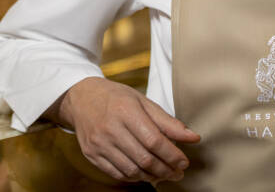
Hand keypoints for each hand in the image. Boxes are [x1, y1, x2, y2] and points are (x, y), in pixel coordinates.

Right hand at [45, 77, 200, 183]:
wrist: (81, 97)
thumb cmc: (116, 97)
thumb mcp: (142, 101)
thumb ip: (167, 121)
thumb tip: (193, 137)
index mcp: (125, 110)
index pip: (154, 140)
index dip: (172, 155)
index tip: (184, 161)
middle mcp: (110, 128)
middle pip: (144, 159)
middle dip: (166, 170)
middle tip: (178, 172)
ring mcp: (99, 143)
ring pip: (132, 170)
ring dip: (152, 176)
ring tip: (164, 173)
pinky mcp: (91, 154)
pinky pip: (117, 173)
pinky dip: (134, 177)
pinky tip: (144, 173)